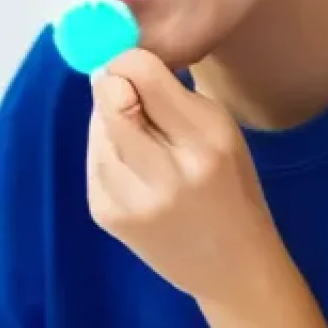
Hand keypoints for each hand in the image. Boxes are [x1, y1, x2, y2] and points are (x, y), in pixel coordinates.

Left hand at [88, 50, 288, 308]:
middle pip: (111, 100)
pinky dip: (106, 150)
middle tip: (122, 84)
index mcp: (206, 142)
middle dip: (112, 85)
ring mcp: (132, 200)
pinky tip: (131, 162)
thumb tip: (117, 65)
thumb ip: (173, 98)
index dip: (129, 60)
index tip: (133, 62)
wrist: (233, 267)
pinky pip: (93, 161)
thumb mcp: (222, 132)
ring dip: (108, 119)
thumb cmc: (233, 187)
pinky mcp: (108, 216)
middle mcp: (167, 173)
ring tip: (137, 132)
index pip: (145, 78)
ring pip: (97, 129)